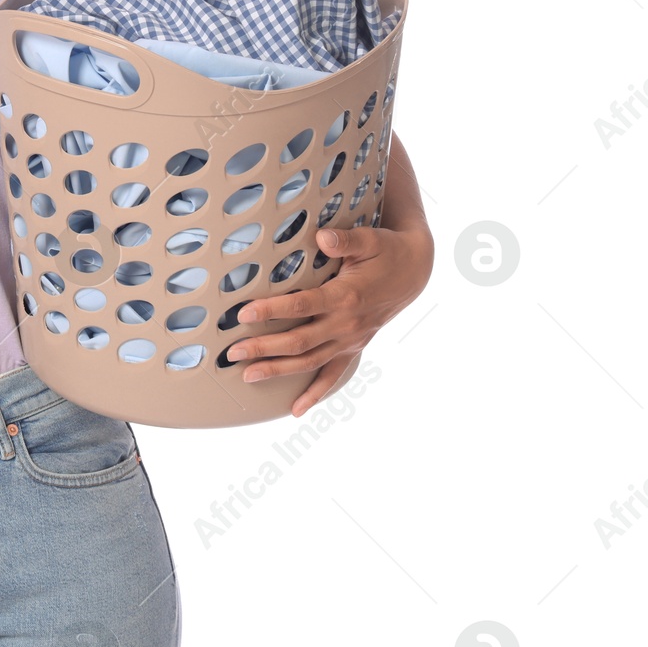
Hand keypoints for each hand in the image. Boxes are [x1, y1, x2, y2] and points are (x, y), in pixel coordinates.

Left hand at [225, 224, 433, 416]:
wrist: (415, 272)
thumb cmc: (387, 252)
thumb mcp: (370, 239)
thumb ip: (345, 240)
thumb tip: (322, 237)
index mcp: (346, 297)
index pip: (301, 306)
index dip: (272, 310)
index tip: (244, 312)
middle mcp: (347, 324)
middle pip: (299, 342)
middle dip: (264, 348)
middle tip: (233, 352)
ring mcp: (350, 340)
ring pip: (310, 362)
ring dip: (278, 370)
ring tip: (248, 375)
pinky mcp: (354, 347)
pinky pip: (333, 376)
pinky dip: (315, 394)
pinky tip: (295, 409)